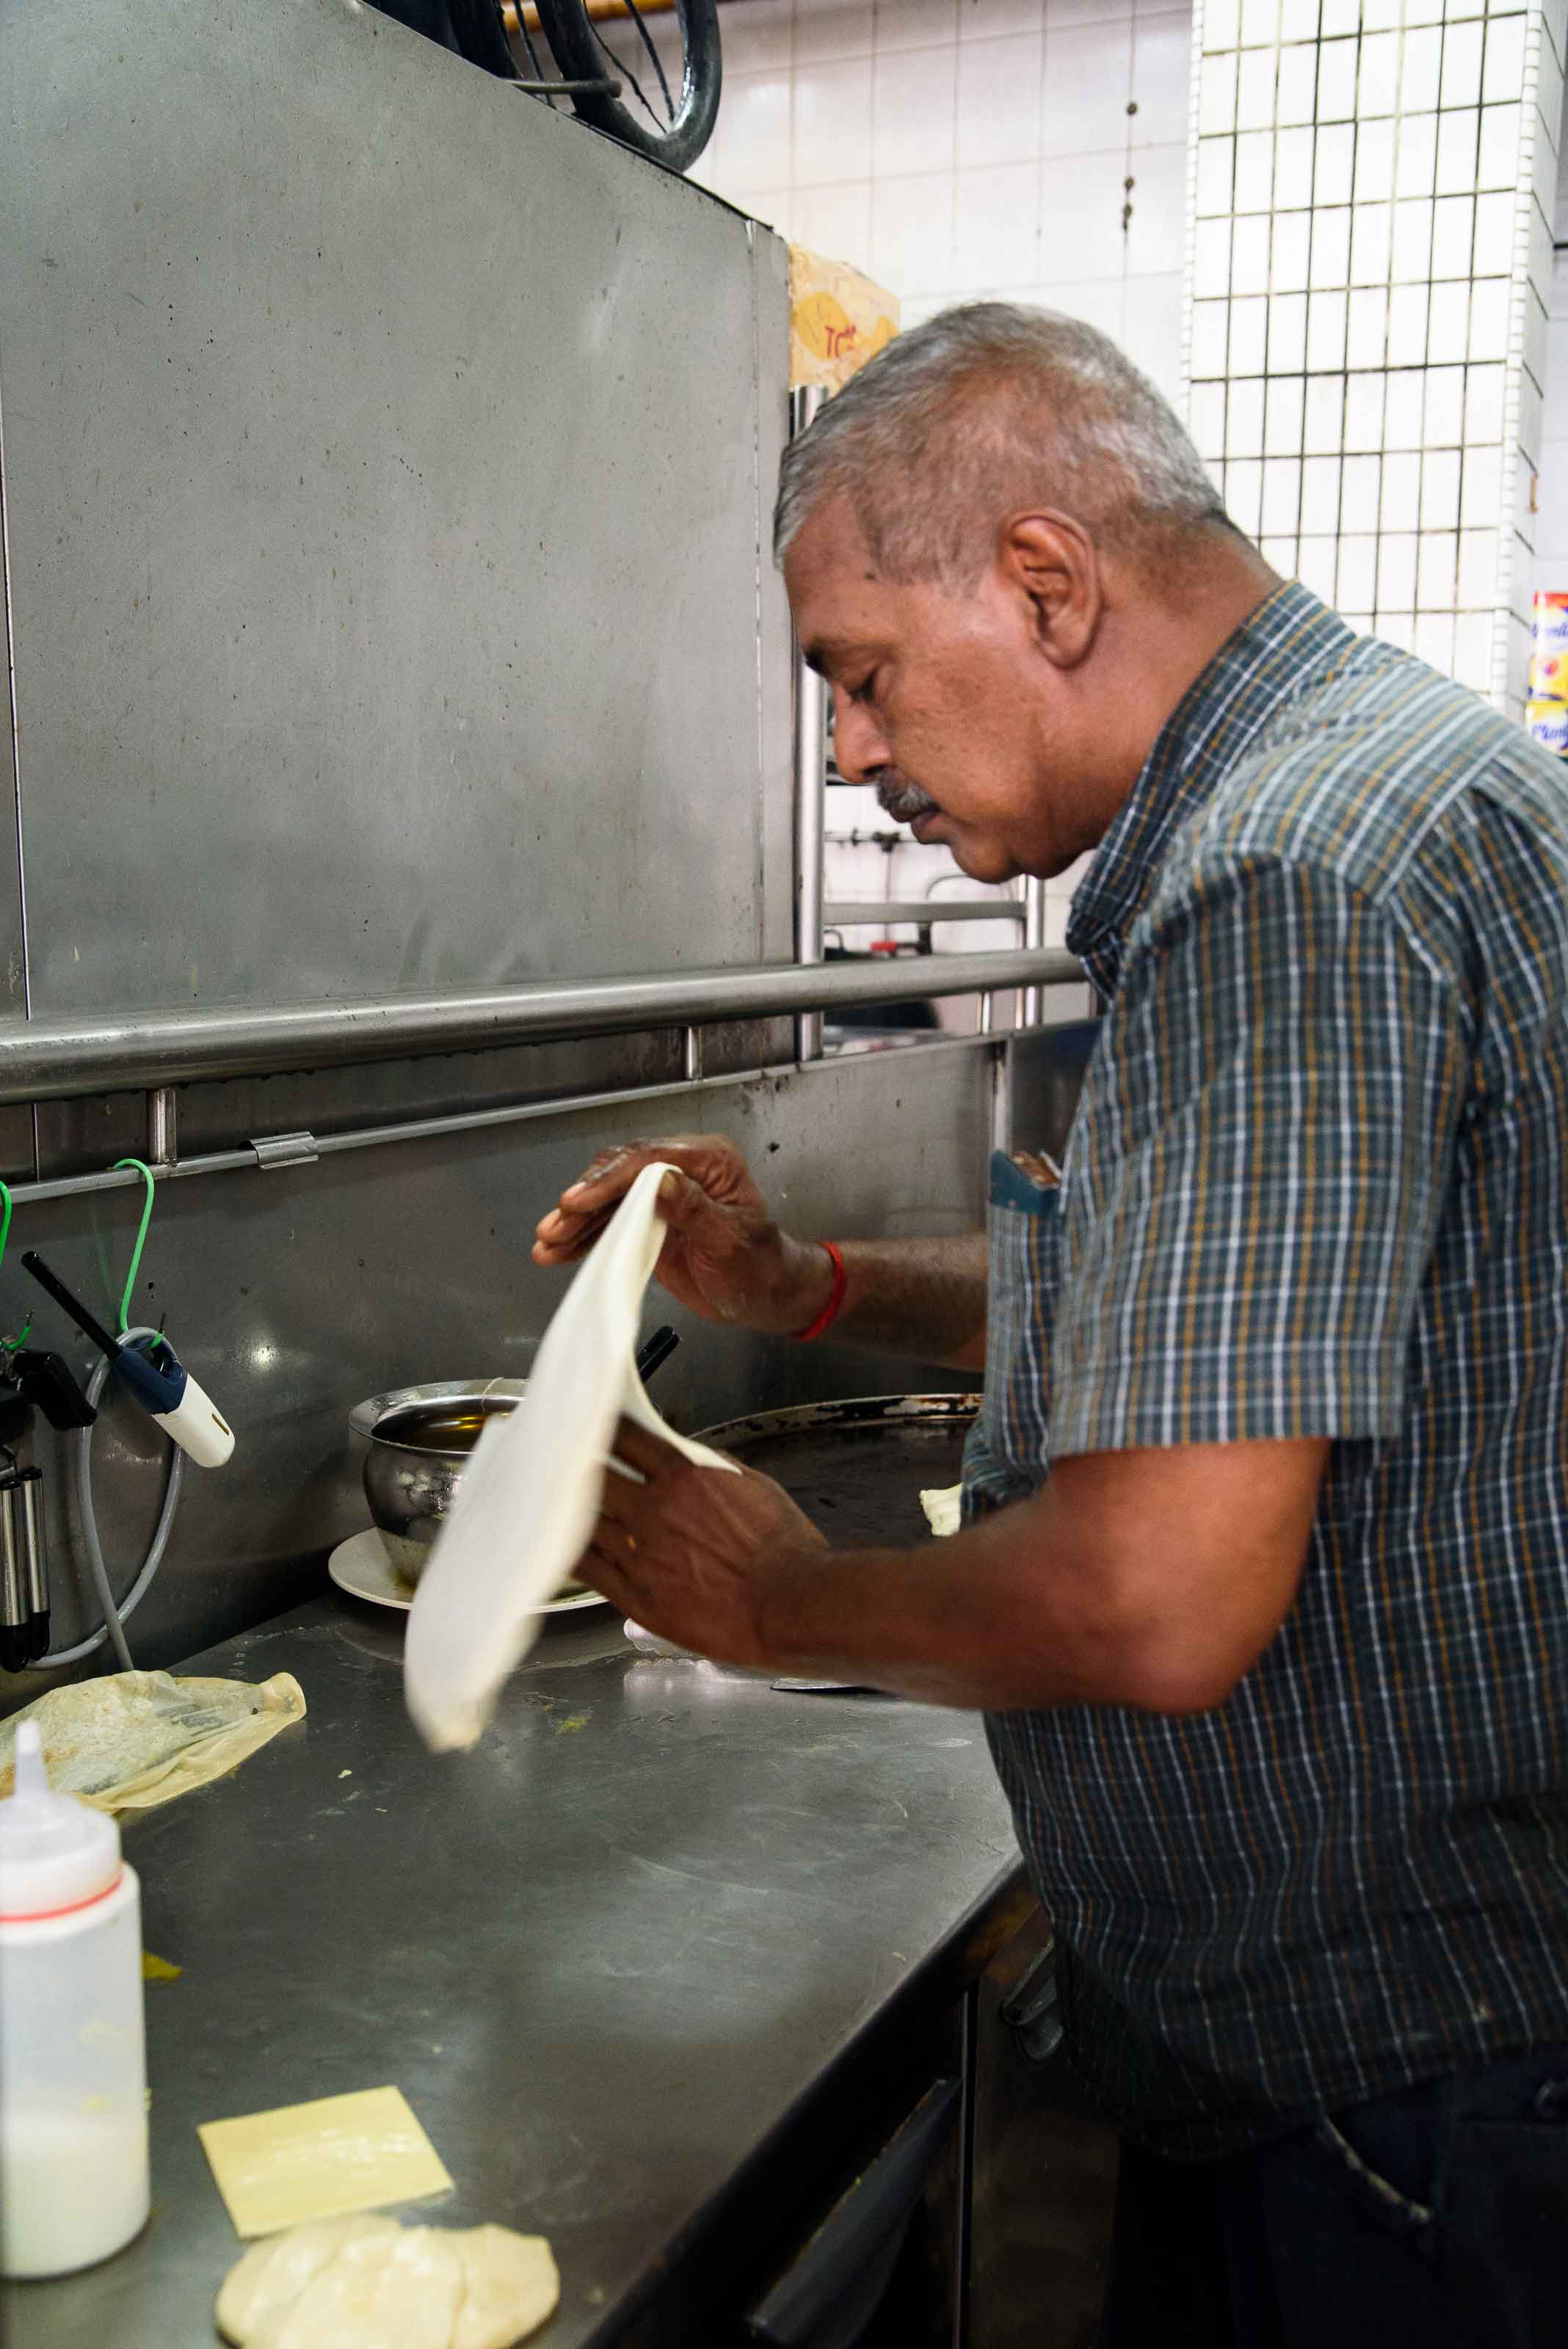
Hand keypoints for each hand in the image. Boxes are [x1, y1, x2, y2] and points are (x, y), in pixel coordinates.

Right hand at [532, 1135, 832, 1335]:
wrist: (766, 1296)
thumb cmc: (760, 1267)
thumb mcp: (731, 1240)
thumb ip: (695, 1209)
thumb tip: (661, 1181)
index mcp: (708, 1162)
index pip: (650, 1159)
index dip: (610, 1179)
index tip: (579, 1200)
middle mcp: (681, 1170)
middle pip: (620, 1174)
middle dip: (583, 1201)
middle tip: (555, 1227)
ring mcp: (662, 1195)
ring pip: (608, 1199)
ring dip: (575, 1222)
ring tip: (547, 1244)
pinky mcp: (649, 1220)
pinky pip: (610, 1223)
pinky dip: (584, 1238)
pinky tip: (559, 1251)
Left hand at [579, 1418, 827, 1666]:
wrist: (788, 1605)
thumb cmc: (782, 1549)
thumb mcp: (756, 1487)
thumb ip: (714, 1468)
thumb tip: (692, 1458)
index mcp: (682, 1476)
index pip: (626, 1437)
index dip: (606, 1428)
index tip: (597, 1425)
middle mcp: (652, 1510)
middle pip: (594, 1476)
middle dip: (581, 1467)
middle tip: (570, 1463)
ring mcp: (639, 1554)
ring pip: (584, 1522)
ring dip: (572, 1510)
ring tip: (561, 1504)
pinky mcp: (636, 1596)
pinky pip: (588, 1569)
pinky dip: (572, 1553)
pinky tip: (564, 1547)